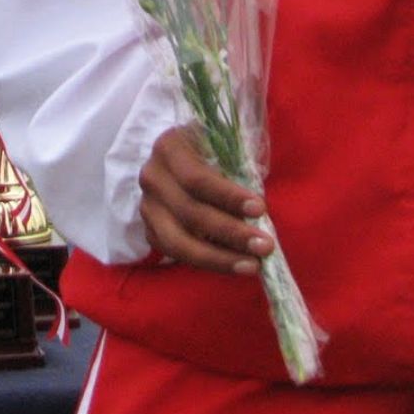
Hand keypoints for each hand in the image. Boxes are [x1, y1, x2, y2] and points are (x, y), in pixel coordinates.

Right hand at [138, 125, 274, 275]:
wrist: (186, 159)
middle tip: (265, 245)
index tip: (260, 209)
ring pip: (178, 242)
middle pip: (190, 213)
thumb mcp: (223, 147)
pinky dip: (206, 262)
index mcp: (169, 148)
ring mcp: (148, 206)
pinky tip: (234, 265)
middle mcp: (152, 177)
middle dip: (231, 232)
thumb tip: (258, 214)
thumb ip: (236, 171)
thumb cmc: (213, 152)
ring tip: (252, 265)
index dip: (228, 196)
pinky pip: (176, 254)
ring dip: (219, 258)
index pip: (196, 178)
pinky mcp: (151, 230)